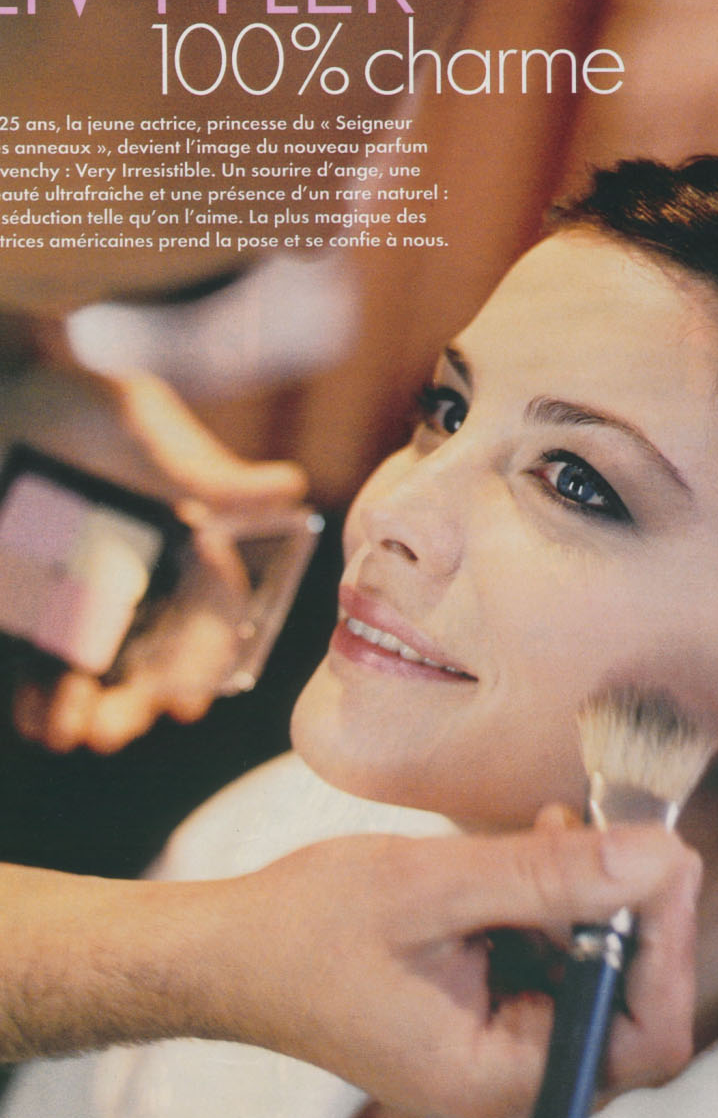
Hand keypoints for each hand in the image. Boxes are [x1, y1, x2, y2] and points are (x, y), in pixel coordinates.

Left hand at [0, 317, 306, 750]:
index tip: (186, 704)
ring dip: (84, 710)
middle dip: (136, 702)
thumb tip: (289, 489)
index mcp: (184, 548)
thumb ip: (207, 473)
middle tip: (112, 731)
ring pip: (95, 671)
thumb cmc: (86, 401)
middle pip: (149, 658)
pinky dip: (38, 696)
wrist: (6, 385)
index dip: (199, 664)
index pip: (206, 619)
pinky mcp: (27, 604)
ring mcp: (81, 596)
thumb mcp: (145, 430)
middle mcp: (140, 580)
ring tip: (69, 732)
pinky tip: (34, 717)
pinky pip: (40, 660)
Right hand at [204, 815, 700, 1117]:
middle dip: (631, 909)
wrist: (232, 954)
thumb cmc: (308, 927)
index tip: (662, 854)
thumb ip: (551, 875)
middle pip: (631, 1006)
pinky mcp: (490, 1024)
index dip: (668, 943)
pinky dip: (556, 906)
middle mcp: (512, 1089)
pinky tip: (529, 853)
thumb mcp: (434, 886)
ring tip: (548, 830)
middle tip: (613, 827)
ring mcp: (503, 1060)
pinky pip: (556, 967)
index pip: (645, 1034)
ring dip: (590, 897)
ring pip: (599, 977)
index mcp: (498, 1082)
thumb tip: (659, 857)